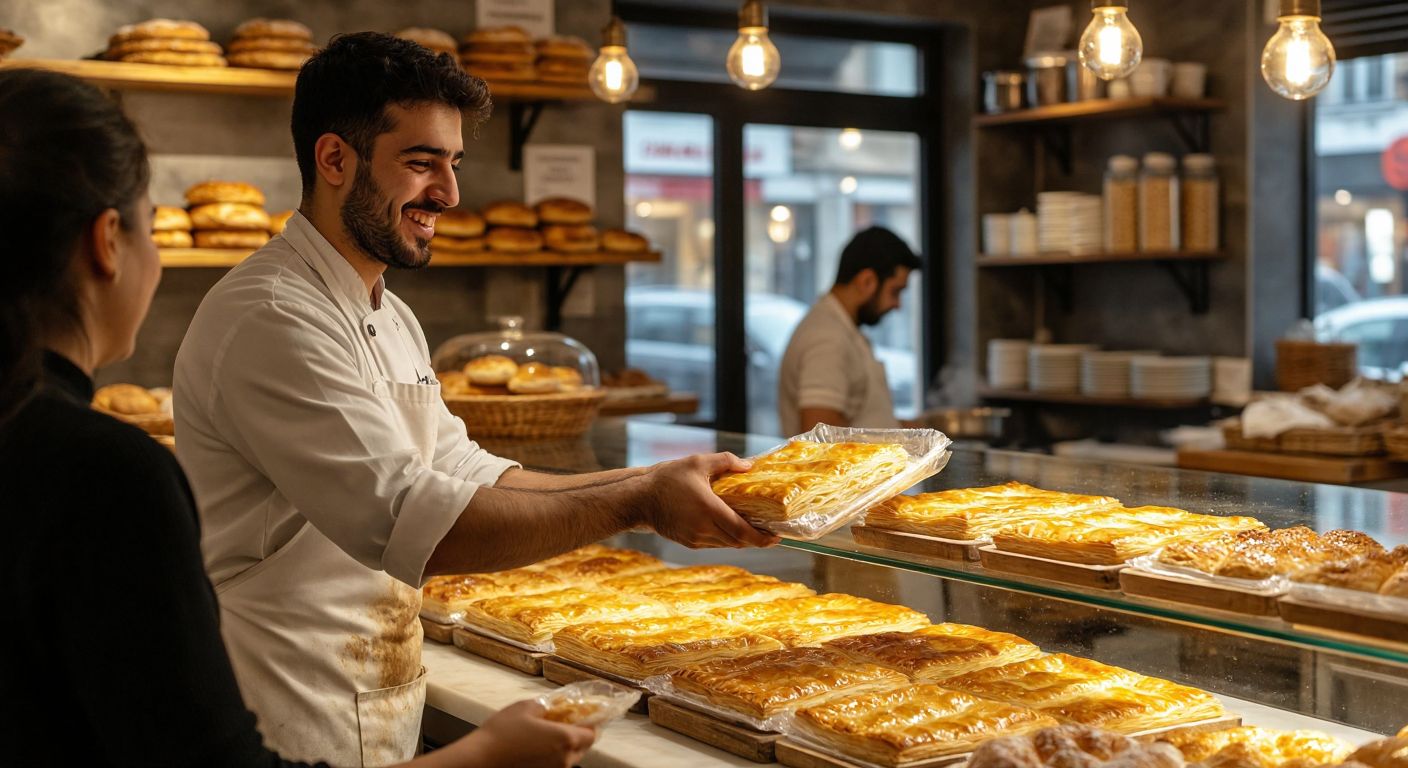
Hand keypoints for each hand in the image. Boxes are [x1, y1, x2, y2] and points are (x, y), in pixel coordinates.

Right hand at [434, 700, 594, 767]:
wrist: (481, 759)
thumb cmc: (502, 732)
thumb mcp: (526, 707)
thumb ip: (548, 705)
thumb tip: (556, 706)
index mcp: (566, 739)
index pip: (592, 733)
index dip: (589, 722)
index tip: (581, 715)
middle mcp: (565, 760)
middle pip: (583, 747)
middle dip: (577, 734)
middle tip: (562, 722)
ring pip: (570, 757)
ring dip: (564, 745)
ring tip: (546, 734)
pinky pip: (556, 764)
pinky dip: (553, 756)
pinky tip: (537, 746)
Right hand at [644, 452, 779, 548]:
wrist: (639, 499)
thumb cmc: (668, 478)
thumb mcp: (697, 462)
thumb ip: (725, 461)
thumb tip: (749, 466)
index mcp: (709, 510)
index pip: (742, 532)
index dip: (762, 538)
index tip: (777, 537)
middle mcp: (704, 529)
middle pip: (738, 542)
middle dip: (756, 540)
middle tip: (770, 532)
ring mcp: (695, 538)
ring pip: (727, 544)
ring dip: (741, 539)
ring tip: (753, 528)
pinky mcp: (689, 543)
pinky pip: (714, 544)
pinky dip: (726, 538)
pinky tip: (731, 527)